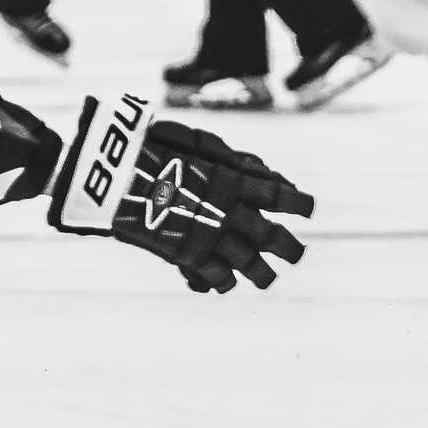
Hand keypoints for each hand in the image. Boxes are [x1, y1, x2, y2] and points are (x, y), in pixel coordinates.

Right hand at [48, 94, 314, 291]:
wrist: (117, 175)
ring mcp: (209, 235)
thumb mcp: (201, 143)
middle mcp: (228, 211)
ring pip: (247, 263)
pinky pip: (213, 275)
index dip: (298, 202)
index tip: (310, 209)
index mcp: (234, 181)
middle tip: (298, 255)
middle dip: (289, 248)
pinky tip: (226, 284)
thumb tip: (265, 172)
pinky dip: (221, 282)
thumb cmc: (157, 147)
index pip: (278, 194)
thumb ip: (235, 160)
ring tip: (268, 280)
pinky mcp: (187, 255)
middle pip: (271, 236)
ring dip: (262, 274)